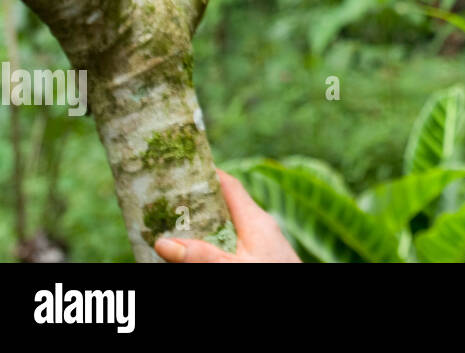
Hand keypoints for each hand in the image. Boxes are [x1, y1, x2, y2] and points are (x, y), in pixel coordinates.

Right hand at [154, 169, 300, 262]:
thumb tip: (163, 243)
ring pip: (228, 226)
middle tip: (165, 204)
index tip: (180, 170)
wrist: (301, 294)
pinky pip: (234, 241)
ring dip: (204, 227)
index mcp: (255, 218)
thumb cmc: (271, 273)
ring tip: (173, 228)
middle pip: (225, 206)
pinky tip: (198, 252)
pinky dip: (214, 242)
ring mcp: (262, 241)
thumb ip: (201, 256)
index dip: (206, 175)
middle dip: (197, 205)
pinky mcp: (262, 255)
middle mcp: (259, 225)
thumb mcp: (232, 267)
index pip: (229, 185)